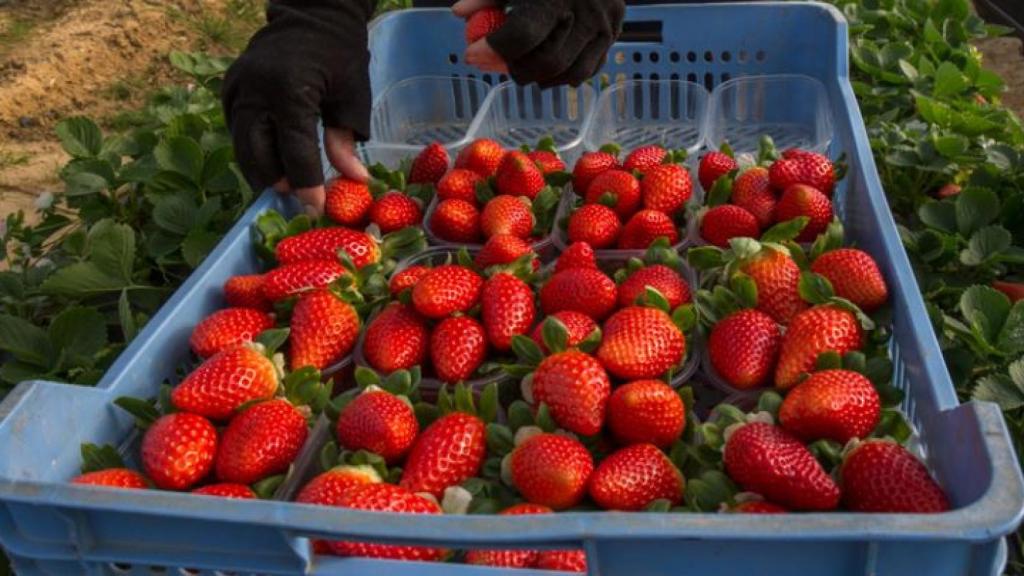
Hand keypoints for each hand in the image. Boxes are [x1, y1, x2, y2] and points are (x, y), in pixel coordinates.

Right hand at [222, 0, 373, 216]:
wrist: (311, 15)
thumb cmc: (339, 54)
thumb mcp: (352, 95)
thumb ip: (346, 139)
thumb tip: (355, 180)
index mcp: (288, 91)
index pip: (294, 151)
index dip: (305, 183)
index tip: (316, 208)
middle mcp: (254, 91)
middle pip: (257, 154)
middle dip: (277, 181)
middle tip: (298, 197)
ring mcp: (236, 90)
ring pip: (241, 146)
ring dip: (262, 169)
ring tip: (286, 184)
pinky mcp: (229, 90)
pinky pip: (237, 131)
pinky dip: (253, 150)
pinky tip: (273, 161)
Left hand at [453, 0, 624, 87]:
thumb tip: (460, 13)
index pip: (522, 34)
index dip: (494, 49)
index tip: (472, 53)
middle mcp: (584, 12)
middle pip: (547, 61)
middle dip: (518, 70)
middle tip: (499, 65)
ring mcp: (604, 25)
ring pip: (571, 72)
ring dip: (542, 78)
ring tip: (523, 69)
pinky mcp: (615, 32)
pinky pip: (590, 68)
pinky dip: (566, 75)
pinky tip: (548, 69)